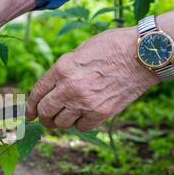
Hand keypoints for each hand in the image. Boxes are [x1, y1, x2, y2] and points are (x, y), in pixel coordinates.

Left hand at [26, 27, 159, 130]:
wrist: (144, 54)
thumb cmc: (112, 47)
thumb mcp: (80, 51)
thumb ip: (63, 70)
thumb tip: (51, 88)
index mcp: (61, 68)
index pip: (36, 93)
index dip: (30, 106)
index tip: (29, 114)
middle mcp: (69, 87)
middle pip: (46, 111)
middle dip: (43, 117)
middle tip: (46, 119)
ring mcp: (85, 102)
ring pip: (61, 123)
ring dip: (61, 122)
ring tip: (66, 116)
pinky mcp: (101, 113)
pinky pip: (81, 127)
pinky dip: (80, 124)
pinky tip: (84, 116)